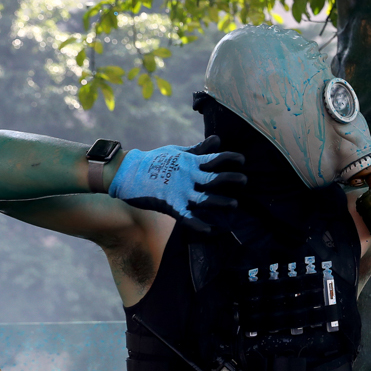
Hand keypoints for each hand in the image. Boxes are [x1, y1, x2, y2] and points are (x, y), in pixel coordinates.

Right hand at [108, 136, 245, 231]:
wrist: (126, 172)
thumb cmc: (155, 161)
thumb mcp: (178, 152)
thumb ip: (199, 150)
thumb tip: (218, 139)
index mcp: (190, 163)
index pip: (214, 159)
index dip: (229, 158)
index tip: (242, 160)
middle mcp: (188, 177)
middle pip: (214, 178)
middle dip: (230, 179)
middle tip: (244, 180)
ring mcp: (179, 192)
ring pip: (205, 199)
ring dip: (220, 202)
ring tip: (234, 204)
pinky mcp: (170, 205)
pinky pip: (186, 217)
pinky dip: (197, 224)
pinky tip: (209, 230)